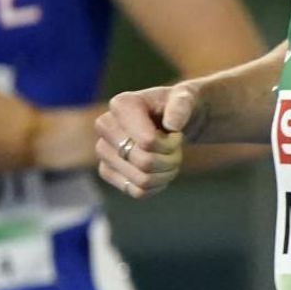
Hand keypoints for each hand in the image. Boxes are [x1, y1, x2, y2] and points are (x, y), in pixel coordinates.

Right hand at [95, 83, 195, 198]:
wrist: (171, 120)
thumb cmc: (178, 106)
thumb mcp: (187, 97)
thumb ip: (182, 105)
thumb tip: (173, 124)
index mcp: (121, 104)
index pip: (147, 142)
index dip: (169, 144)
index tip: (176, 132)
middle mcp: (105, 126)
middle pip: (144, 163)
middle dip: (170, 159)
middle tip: (175, 147)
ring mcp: (103, 150)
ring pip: (142, 180)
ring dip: (166, 173)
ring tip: (169, 157)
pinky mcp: (106, 170)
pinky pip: (137, 192)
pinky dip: (156, 186)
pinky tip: (159, 170)